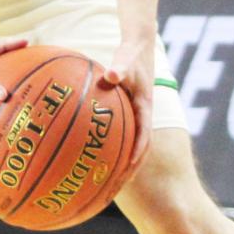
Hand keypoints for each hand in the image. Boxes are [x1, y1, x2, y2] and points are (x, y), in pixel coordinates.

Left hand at [103, 35, 156, 174]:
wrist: (139, 46)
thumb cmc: (131, 53)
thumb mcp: (127, 59)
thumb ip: (120, 67)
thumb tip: (111, 75)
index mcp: (145, 107)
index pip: (145, 136)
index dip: (137, 153)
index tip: (127, 169)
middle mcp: (141, 115)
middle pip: (139, 147)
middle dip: (129, 167)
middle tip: (114, 186)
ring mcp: (134, 115)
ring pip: (128, 142)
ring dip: (119, 160)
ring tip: (102, 180)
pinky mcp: (126, 112)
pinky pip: (118, 132)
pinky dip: (108, 143)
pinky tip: (88, 152)